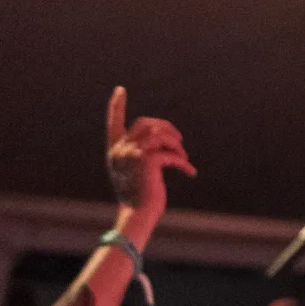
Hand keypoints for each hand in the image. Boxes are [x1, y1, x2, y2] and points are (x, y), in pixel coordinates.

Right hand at [105, 87, 195, 221]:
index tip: (120, 90)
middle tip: (179, 141)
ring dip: (176, 144)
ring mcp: (132, 153)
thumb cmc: (138, 198)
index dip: (116, 106)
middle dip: (166, 128)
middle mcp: (120, 149)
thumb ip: (140, 154)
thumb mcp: (134, 173)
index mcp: (114, 151)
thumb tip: (162, 138)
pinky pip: (171, 153)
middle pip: (146, 123)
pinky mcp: (147, 161)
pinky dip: (183, 162)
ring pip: (160, 134)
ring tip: (183, 157)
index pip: (114, 123)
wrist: (136, 216)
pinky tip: (190, 171)